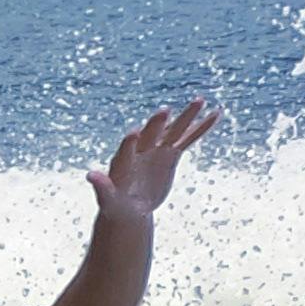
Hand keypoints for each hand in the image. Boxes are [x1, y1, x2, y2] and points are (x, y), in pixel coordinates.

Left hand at [87, 99, 218, 221]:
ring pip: (173, 130)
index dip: (130, 142)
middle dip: (157, 124)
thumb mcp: (108, 199)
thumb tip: (90, 175)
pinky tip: (215, 114)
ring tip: (200, 100)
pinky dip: (201, 128)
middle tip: (164, 110)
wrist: (130, 206)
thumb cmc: (115, 204)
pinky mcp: (170, 154)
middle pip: (150, 133)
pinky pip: (188, 138)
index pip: (126, 148)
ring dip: (186, 116)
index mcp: (123, 160)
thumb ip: (101, 187)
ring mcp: (157, 149)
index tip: (134, 132)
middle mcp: (140, 149)